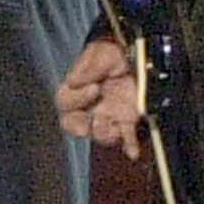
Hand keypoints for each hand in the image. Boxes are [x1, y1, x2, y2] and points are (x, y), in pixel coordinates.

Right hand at [55, 38, 142, 157]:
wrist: (138, 51)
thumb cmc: (113, 51)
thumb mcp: (102, 52)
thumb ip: (88, 66)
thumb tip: (72, 80)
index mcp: (78, 88)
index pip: (65, 101)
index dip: (77, 98)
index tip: (95, 87)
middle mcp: (89, 105)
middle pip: (72, 124)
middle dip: (78, 127)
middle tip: (91, 122)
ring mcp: (108, 114)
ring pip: (99, 134)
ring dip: (104, 134)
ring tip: (115, 128)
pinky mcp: (128, 119)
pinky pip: (127, 137)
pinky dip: (130, 145)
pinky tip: (133, 152)